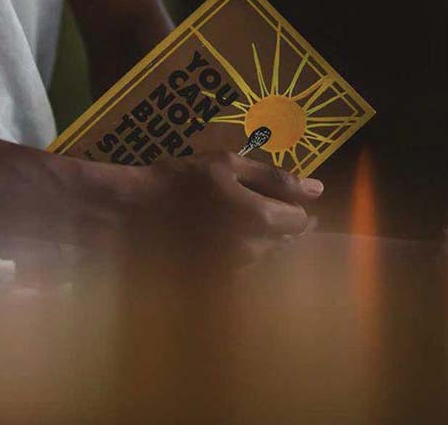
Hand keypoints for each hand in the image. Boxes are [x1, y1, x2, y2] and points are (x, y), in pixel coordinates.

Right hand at [117, 152, 322, 267]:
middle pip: (283, 240)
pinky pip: (238, 267)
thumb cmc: (177, 181)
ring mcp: (234, 271)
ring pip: (262, 255)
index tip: (272, 195)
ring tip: (225, 220)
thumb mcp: (226, 165)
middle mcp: (254, 252)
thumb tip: (317, 189)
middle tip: (247, 204)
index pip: (301, 220)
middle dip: (274, 222)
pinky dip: (232, 253)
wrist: (130, 213)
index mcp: (262, 220)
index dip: (291, 206)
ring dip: (253, 238)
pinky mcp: (214, 282)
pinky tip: (210, 238)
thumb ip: (274, 177)